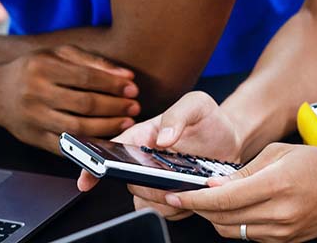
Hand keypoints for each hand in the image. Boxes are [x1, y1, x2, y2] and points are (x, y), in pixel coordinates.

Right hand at [0, 45, 140, 152]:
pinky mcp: (34, 138)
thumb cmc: (33, 69)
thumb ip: (92, 61)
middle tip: (134, 106)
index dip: (113, 84)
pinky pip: (67, 145)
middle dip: (115, 106)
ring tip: (126, 121)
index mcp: (43, 68)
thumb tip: (125, 75)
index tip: (133, 87)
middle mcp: (36, 93)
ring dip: (108, 127)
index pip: (86, 78)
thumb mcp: (58, 54)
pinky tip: (106, 137)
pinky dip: (89, 143)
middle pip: (85, 104)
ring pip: (78, 127)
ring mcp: (34, 119)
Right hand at [78, 91, 242, 220]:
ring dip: (166, 200)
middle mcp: (143, 160)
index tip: (86, 180)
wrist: (230, 138)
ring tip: (188, 183)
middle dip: (148, 186)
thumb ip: (177, 116)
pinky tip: (195, 192)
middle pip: (130, 182)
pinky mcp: (172, 197)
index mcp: (141, 136)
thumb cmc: (208, 118)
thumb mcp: (195, 105)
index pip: (109, 150)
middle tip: (170, 181)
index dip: (93, 165)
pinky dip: (180, 208)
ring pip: (145, 202)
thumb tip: (162, 138)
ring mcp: (156, 181)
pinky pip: (166, 212)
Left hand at [163, 143, 316, 241]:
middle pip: (223, 219)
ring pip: (233, 232)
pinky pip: (250, 236)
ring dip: (215, 218)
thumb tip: (214, 185)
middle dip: (198, 209)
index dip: (193, 199)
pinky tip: (233, 210)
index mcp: (275, 185)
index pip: (222, 199)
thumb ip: (244, 171)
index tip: (175, 195)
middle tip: (184, 196)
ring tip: (207, 201)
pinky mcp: (286, 241)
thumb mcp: (278, 153)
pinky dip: (235, 224)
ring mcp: (283, 231)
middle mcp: (279, 213)